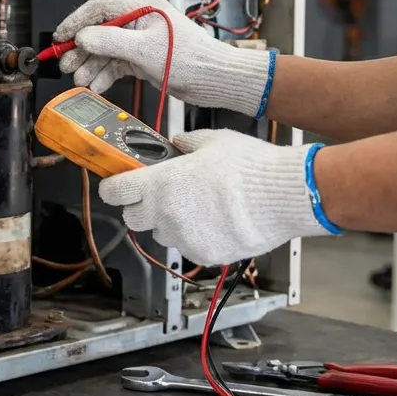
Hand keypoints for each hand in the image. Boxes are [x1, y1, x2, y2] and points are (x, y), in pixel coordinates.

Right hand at [53, 0, 275, 116]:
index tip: (61, 36)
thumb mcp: (144, 49)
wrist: (213, 79)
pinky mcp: (142, 58)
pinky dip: (104, 75)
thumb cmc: (191, 59)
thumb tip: (83, 36)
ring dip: (90, 65)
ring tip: (80, 79)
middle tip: (66, 64)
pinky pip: (115, 64)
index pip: (100, 7)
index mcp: (142, 7)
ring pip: (105, 50)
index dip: (77, 21)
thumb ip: (110, 41)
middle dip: (81, 49)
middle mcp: (139, 21)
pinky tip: (96, 85)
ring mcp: (139, 41)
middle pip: (99, 31)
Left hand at [97, 129, 336, 264]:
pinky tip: (216, 221)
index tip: (116, 186)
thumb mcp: (212, 141)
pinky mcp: (203, 254)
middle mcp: (165, 214)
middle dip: (142, 206)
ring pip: (162, 233)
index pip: (114, 192)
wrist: (283, 195)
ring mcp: (183, 238)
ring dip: (170, 222)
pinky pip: (188, 246)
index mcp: (159, 184)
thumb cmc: (249, 166)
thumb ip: (185, 143)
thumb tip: (176, 144)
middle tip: (161, 195)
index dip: (113, 188)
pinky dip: (195, 237)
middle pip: (133, 217)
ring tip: (198, 207)